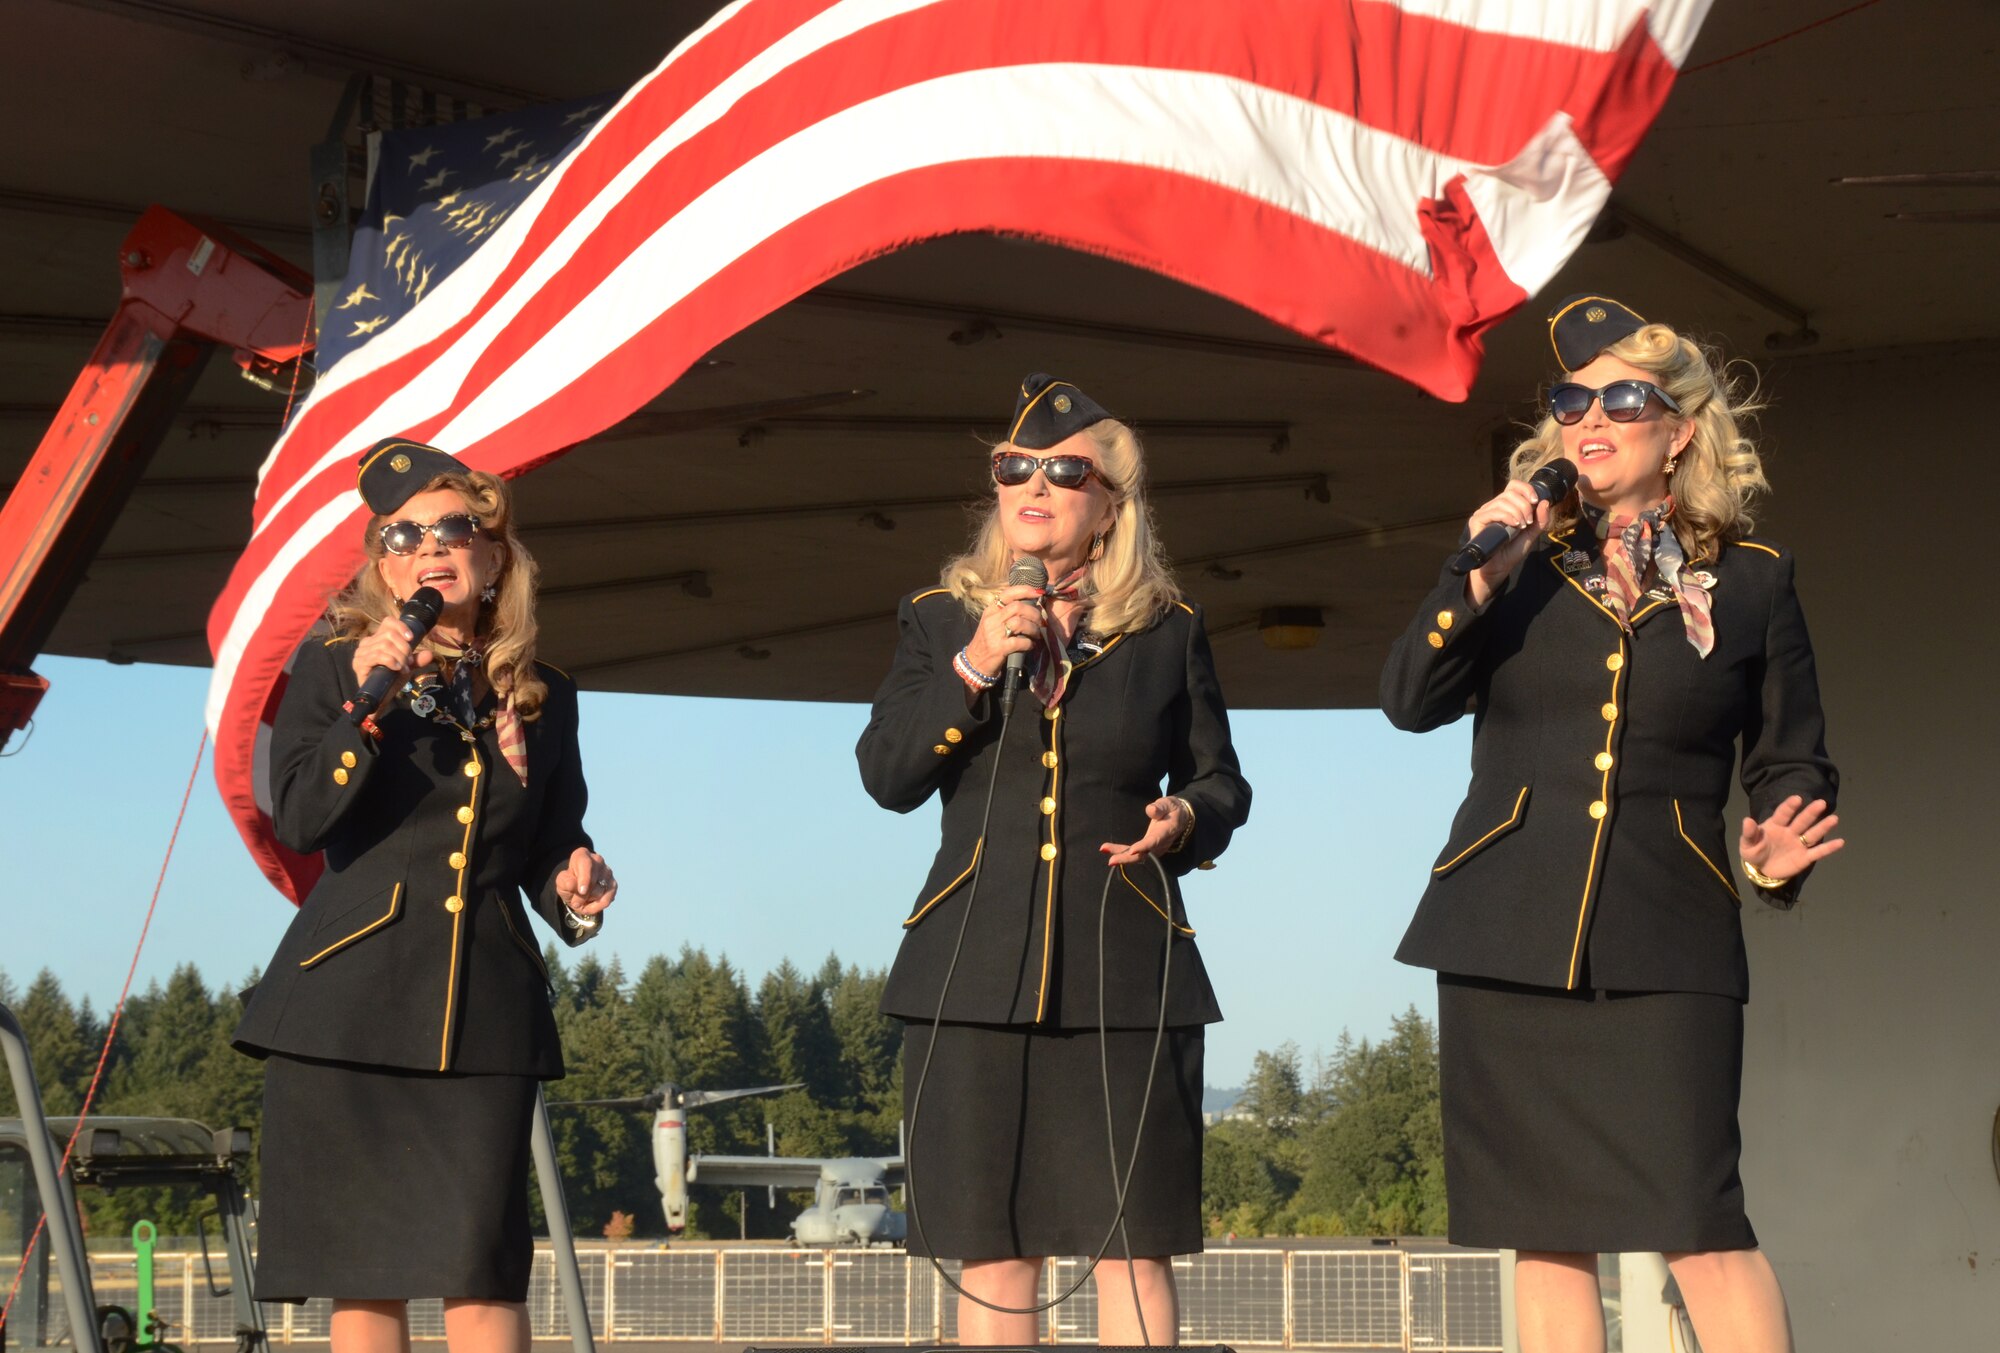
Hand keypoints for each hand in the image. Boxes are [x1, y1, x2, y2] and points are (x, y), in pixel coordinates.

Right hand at [349, 614, 434, 686]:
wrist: (382, 697)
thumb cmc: (392, 678)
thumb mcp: (407, 666)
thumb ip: (417, 659)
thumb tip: (430, 654)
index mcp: (377, 638)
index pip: (388, 622)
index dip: (401, 627)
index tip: (411, 638)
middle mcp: (367, 643)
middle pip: (389, 635)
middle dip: (404, 648)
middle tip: (409, 662)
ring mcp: (361, 653)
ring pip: (385, 645)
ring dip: (399, 657)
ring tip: (403, 668)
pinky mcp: (359, 663)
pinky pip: (378, 656)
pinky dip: (391, 661)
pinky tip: (396, 668)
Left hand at [555, 847, 616, 916]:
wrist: (577, 889)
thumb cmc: (569, 882)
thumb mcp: (561, 882)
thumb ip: (565, 882)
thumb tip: (572, 884)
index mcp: (582, 855)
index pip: (586, 864)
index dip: (585, 878)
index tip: (582, 891)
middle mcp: (597, 861)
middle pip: (593, 881)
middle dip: (582, 896)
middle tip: (574, 902)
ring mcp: (607, 872)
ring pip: (600, 891)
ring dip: (589, 901)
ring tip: (581, 902)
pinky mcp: (613, 884)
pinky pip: (608, 899)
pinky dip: (597, 907)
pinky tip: (590, 907)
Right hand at [963, 583, 1046, 676]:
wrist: (975, 662)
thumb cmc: (988, 641)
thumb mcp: (992, 622)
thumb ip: (1006, 612)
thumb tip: (1030, 605)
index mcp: (991, 610)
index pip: (1008, 593)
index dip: (1025, 590)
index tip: (1038, 592)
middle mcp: (992, 619)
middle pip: (1017, 607)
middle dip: (1034, 613)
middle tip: (1040, 621)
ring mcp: (995, 634)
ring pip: (1020, 622)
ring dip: (1033, 628)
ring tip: (1036, 634)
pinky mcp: (999, 648)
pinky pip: (1020, 641)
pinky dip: (1029, 643)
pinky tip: (1031, 645)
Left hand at [1099, 797, 1187, 865]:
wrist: (1180, 818)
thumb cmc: (1172, 809)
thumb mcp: (1168, 804)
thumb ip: (1160, 807)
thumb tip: (1150, 810)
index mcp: (1165, 832)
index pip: (1154, 841)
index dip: (1144, 847)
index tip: (1132, 850)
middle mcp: (1159, 845)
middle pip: (1143, 855)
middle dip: (1126, 858)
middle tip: (1111, 860)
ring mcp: (1153, 849)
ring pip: (1137, 856)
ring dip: (1120, 855)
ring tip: (1104, 849)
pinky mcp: (1148, 849)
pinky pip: (1134, 854)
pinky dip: (1121, 853)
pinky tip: (1107, 850)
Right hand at [1462, 482, 1554, 608]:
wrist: (1498, 568)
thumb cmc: (1511, 551)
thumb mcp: (1531, 534)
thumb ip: (1540, 520)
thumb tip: (1545, 502)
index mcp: (1505, 506)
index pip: (1514, 486)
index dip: (1526, 489)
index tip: (1536, 501)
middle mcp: (1493, 506)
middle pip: (1510, 493)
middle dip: (1524, 505)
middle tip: (1529, 522)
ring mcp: (1484, 513)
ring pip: (1502, 501)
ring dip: (1517, 512)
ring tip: (1522, 526)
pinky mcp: (1477, 521)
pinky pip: (1493, 511)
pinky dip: (1507, 516)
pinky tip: (1514, 525)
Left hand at [1739, 795, 1843, 883]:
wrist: (1762, 870)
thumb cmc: (1755, 852)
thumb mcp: (1747, 844)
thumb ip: (1749, 833)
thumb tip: (1747, 820)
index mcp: (1775, 826)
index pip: (1783, 814)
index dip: (1789, 806)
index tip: (1797, 798)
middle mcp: (1790, 832)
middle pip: (1802, 821)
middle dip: (1810, 812)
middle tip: (1821, 803)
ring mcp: (1799, 844)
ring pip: (1812, 834)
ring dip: (1823, 827)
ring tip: (1834, 819)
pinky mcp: (1805, 857)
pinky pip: (1818, 852)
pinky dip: (1828, 848)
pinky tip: (1840, 842)